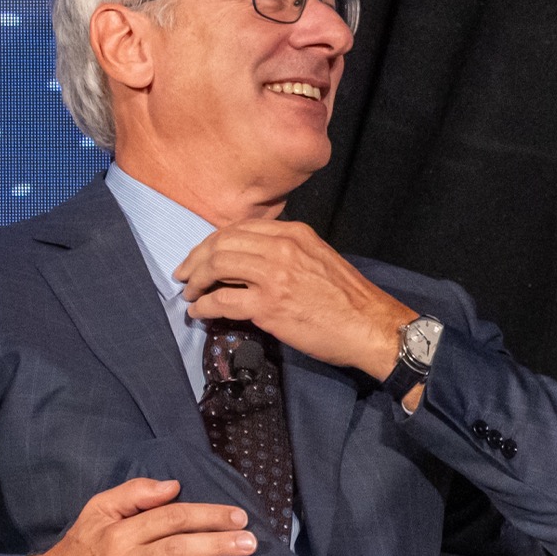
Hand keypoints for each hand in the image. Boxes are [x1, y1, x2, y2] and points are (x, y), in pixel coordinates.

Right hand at [0, 478, 257, 555]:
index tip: (239, 517)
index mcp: (120, 533)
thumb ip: (133, 493)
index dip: (207, 515)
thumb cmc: (79, 551)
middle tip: (249, 543)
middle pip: (174, 550)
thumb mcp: (95, 512)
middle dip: (214, 544)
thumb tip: (172, 486)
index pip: (171, 519)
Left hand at [174, 220, 417, 377]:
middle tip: (185, 275)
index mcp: (294, 234)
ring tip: (190, 294)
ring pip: (217, 266)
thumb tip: (253, 261)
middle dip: (196, 260)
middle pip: (221, 244)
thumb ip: (288, 252)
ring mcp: (274, 276)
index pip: (238, 229)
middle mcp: (282, 248)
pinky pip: (222, 301)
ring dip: (196, 281)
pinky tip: (199, 312)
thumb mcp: (319, 259)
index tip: (201, 256)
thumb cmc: (349, 298)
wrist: (371, 326)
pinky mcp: (269, 306)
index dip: (211, 242)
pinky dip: (204, 306)